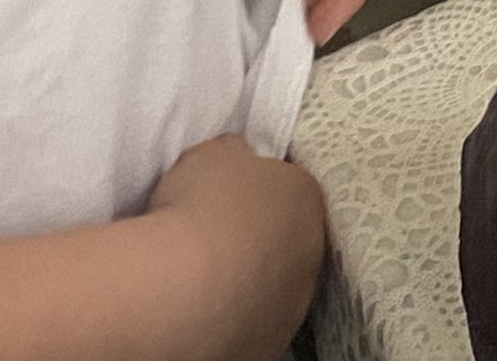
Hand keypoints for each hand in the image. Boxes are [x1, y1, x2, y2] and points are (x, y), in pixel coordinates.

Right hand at [144, 132, 326, 360]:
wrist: (183, 287)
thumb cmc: (201, 208)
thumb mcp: (215, 153)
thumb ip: (236, 155)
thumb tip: (239, 162)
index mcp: (306, 197)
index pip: (291, 187)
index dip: (259, 191)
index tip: (230, 198)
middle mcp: (312, 252)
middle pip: (288, 239)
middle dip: (260, 239)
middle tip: (218, 240)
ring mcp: (295, 304)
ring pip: (275, 286)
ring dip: (251, 282)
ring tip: (206, 282)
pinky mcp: (271, 344)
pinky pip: (254, 323)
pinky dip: (235, 317)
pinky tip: (204, 311)